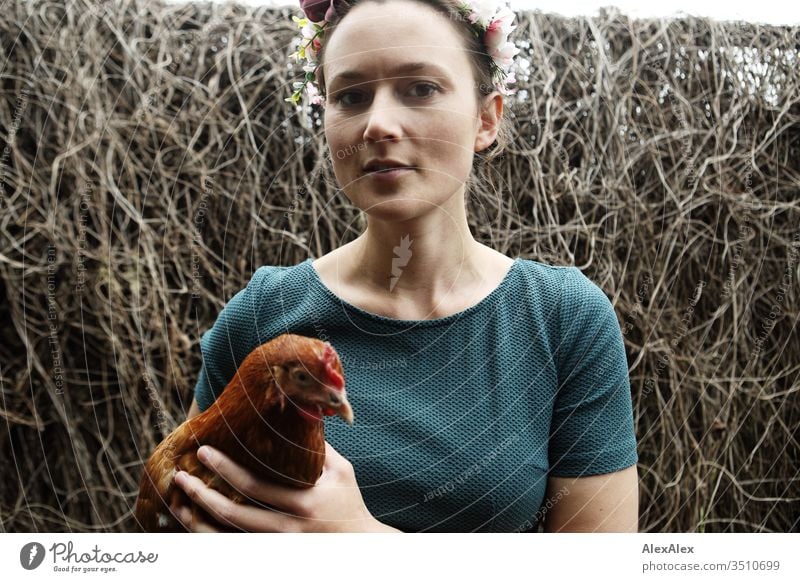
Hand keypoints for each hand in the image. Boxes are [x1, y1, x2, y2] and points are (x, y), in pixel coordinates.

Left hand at [170, 441, 399, 532]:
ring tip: (177, 502)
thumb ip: (319, 447)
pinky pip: (234, 549)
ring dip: (199, 521)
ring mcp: (278, 547)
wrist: (361, 547)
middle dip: (202, 494)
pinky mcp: (272, 555)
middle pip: (234, 514)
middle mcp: (288, 529)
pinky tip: (194, 525)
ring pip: (228, 538)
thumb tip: (302, 412)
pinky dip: (211, 539)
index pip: (256, 486)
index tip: (203, 451)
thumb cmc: (350, 504)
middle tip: (181, 475)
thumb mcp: (342, 472)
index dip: (226, 469)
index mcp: (304, 503)